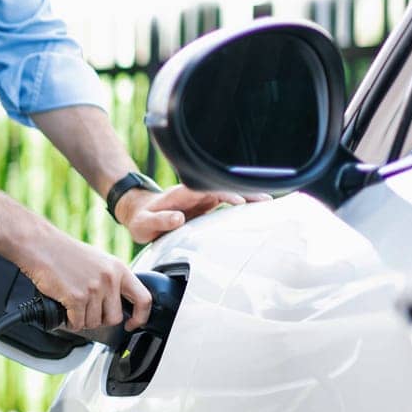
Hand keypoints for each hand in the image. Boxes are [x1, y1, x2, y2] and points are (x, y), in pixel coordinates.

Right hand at [16, 230, 151, 330]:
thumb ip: (111, 280)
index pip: (144, 299)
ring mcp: (94, 289)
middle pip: (115, 317)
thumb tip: (116, 303)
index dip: (140, 317)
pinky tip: (65, 311)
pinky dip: (70, 322)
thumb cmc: (64, 253)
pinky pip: (78, 323)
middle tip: (88, 312)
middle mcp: (110, 279)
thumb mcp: (98, 261)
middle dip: (100, 320)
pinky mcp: (76, 297)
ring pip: (94, 322)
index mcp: (119, 269)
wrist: (41, 246)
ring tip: (72, 307)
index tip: (132, 323)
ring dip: (82, 320)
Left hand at [115, 185, 268, 243]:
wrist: (141, 215)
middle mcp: (196, 192)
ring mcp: (203, 198)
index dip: (223, 192)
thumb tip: (179, 218)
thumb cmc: (142, 219)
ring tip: (270, 205)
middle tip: (266, 200)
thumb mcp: (144, 224)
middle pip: (224, 188)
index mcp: (182, 193)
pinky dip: (243, 205)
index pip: (207, 189)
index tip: (239, 201)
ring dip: (249, 197)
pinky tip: (259, 210)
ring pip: (230, 193)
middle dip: (245, 192)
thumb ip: (159, 221)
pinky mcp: (207, 205)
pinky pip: (228, 203)